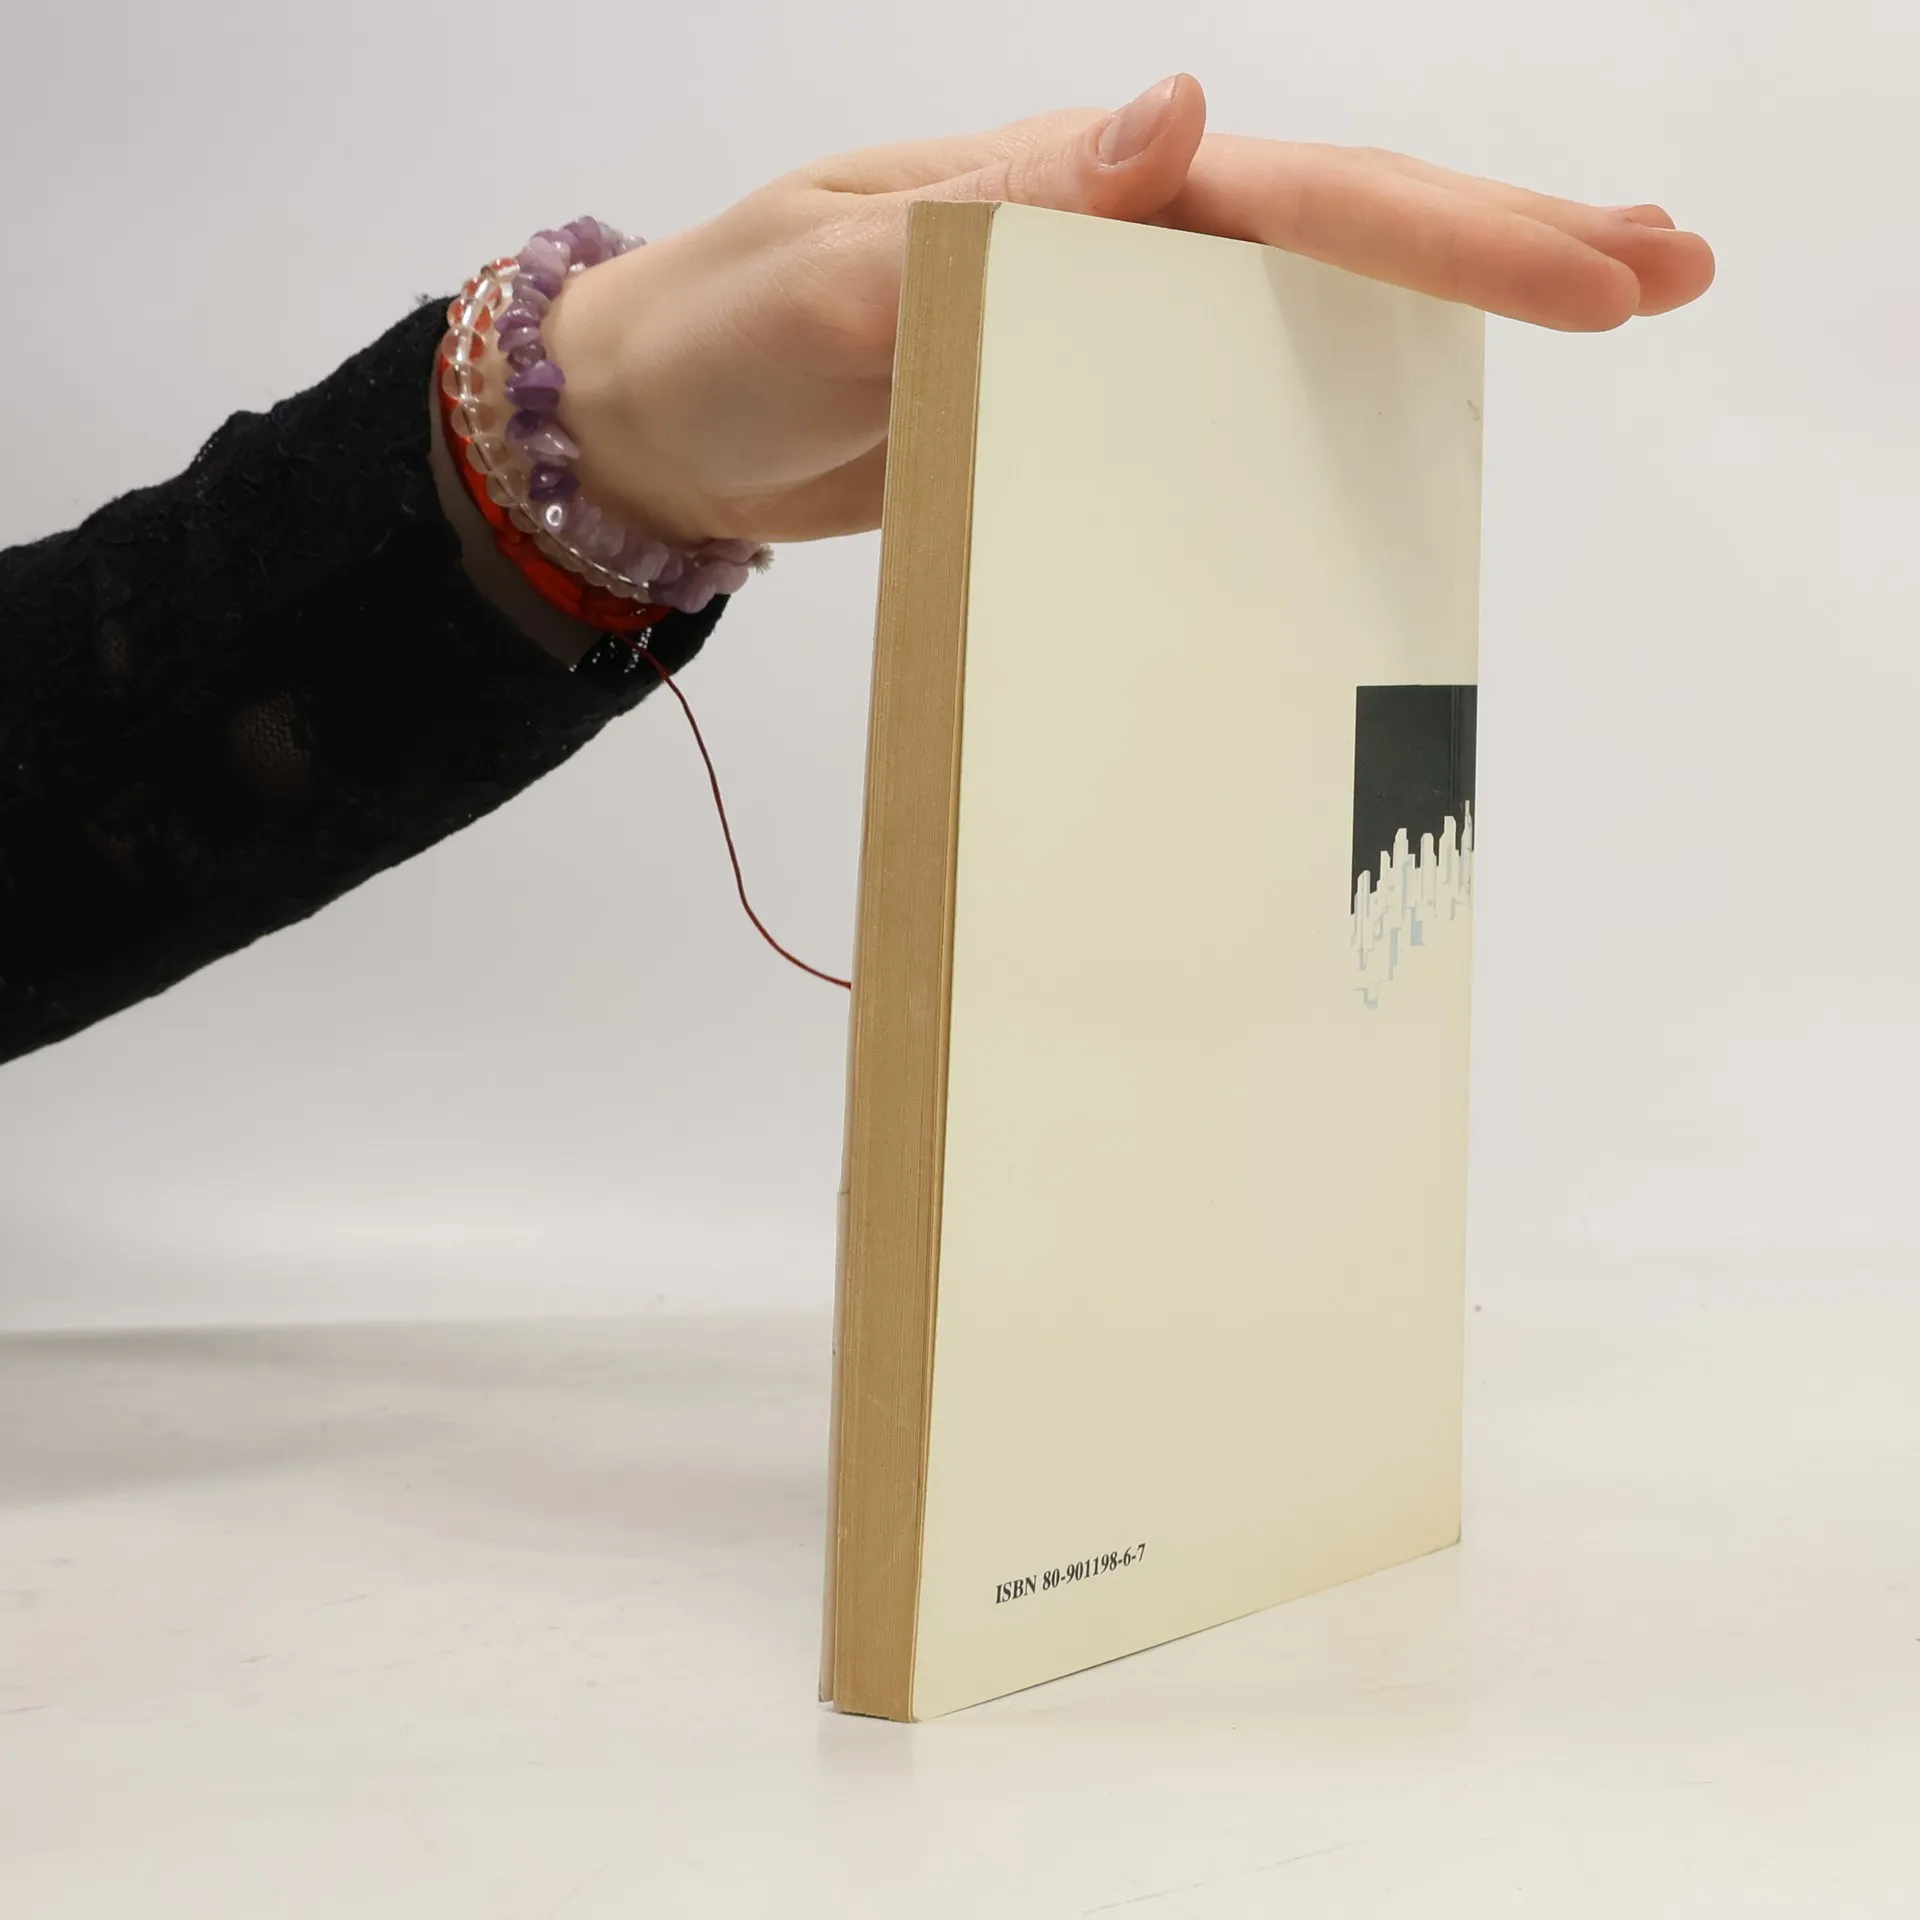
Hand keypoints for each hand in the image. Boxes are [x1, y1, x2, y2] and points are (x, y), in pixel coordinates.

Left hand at [544, 75, 1714, 548]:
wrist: (662, 427)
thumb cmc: (725, 333)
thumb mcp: (837, 269)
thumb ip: (1000, 214)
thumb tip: (1185, 122)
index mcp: (1075, 194)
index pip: (1294, 198)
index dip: (1450, 232)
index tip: (1599, 268)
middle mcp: (1112, 246)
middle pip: (1341, 232)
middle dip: (1507, 245)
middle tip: (1668, 270)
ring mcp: (1107, 333)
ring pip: (1305, 314)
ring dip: (1446, 315)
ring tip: (1594, 311)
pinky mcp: (1083, 414)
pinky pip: (1227, 407)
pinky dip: (1326, 406)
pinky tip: (1402, 422)